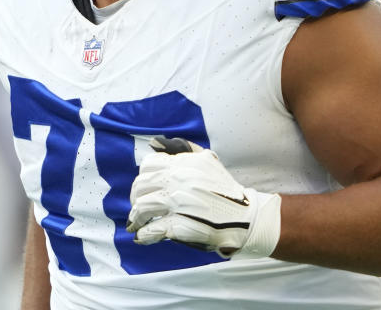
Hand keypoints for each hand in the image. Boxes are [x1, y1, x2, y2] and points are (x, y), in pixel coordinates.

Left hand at [127, 136, 280, 258]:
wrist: (245, 216)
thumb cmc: (225, 190)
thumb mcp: (208, 162)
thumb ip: (185, 152)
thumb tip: (159, 144)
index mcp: (184, 164)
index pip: (148, 164)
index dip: (142, 177)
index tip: (145, 187)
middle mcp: (179, 180)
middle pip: (141, 185)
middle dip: (135, 197)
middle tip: (138, 207)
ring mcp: (179, 203)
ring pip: (142, 207)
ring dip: (136, 217)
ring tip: (136, 223)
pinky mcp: (180, 225)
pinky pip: (152, 229)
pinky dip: (144, 234)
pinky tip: (143, 236)